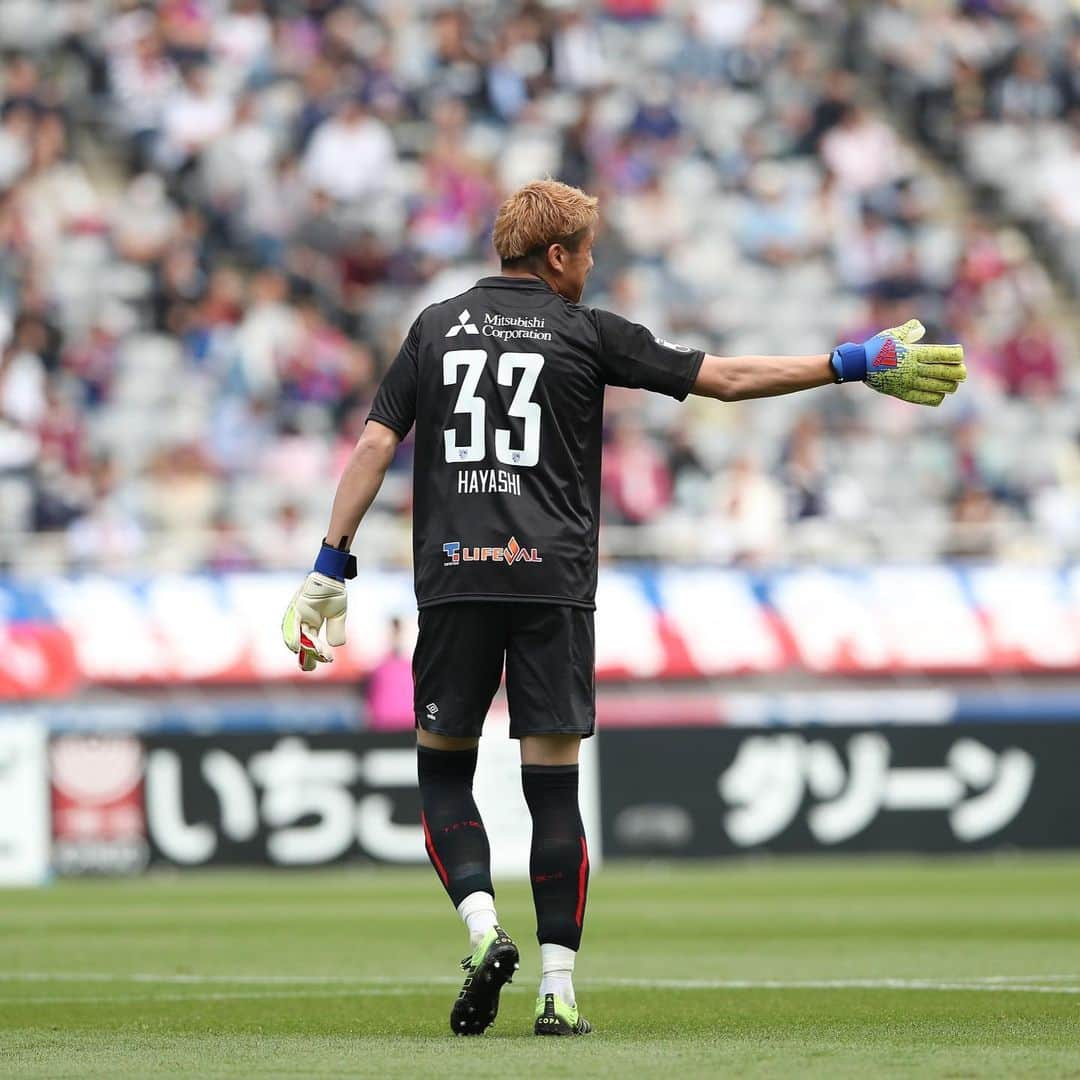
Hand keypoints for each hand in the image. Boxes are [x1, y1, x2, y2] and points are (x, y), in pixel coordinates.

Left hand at [281, 572, 347, 670]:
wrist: (333, 574)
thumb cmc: (335, 591)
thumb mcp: (339, 615)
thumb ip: (336, 631)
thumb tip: (335, 646)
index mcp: (313, 622)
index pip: (312, 642)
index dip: (317, 653)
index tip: (326, 660)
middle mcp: (302, 620)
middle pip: (302, 642)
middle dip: (305, 656)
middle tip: (309, 668)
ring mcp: (297, 613)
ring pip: (294, 634)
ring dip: (298, 647)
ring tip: (302, 659)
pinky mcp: (295, 606)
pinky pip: (291, 622)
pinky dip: (292, 635)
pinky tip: (295, 647)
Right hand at [832, 319, 965, 405]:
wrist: (858, 365)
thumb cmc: (875, 348)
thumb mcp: (892, 335)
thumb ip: (909, 330)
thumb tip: (921, 328)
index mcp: (913, 353)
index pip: (943, 355)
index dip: (956, 355)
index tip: (959, 355)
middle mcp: (913, 368)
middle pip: (945, 372)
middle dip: (958, 373)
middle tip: (962, 373)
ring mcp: (908, 382)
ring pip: (938, 387)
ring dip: (949, 386)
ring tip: (952, 384)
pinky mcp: (902, 393)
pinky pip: (925, 398)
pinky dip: (936, 397)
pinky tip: (939, 394)